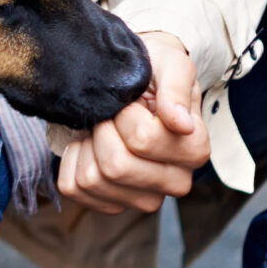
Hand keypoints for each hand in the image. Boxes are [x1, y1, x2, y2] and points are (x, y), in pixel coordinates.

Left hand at [56, 31, 210, 214]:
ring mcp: (142, 198)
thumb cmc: (152, 71)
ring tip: (103, 127)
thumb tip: (182, 125)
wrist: (129, 80)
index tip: (132, 101)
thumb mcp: (170, 64)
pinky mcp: (110, 203)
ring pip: (92, 180)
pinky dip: (72, 159)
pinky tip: (90, 143)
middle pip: (116, 167)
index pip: (142, 140)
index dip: (126, 115)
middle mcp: (174, 182)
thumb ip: (176, 89)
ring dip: (87, 145)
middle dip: (103, 131)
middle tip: (113, 115)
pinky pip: (72, 187)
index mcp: (194, 150)